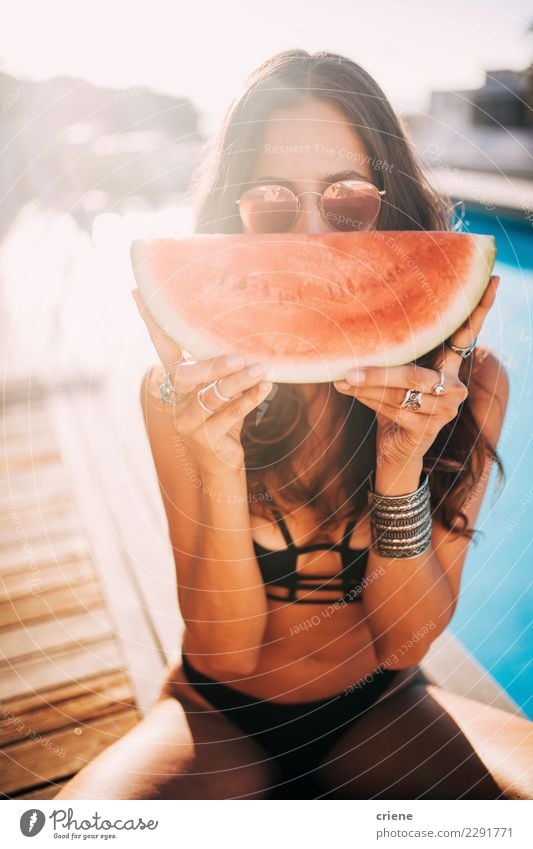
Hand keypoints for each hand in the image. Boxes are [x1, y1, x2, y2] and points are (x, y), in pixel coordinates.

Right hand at [132, 290, 273, 474]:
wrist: (221, 466)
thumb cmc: (222, 420)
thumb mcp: (220, 390)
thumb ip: (222, 368)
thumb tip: (247, 333)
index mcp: (176, 383)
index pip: (161, 347)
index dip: (151, 323)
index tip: (138, 293)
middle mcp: (176, 401)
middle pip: (186, 375)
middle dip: (212, 364)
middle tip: (241, 356)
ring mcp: (187, 422)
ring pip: (211, 396)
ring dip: (239, 382)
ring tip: (262, 369)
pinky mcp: (205, 438)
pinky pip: (230, 415)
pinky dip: (250, 400)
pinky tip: (265, 388)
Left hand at [333, 274, 499, 467]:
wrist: (396, 450)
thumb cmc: (395, 404)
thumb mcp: (397, 374)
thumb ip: (395, 354)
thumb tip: (360, 328)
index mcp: (450, 365)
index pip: (467, 334)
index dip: (481, 307)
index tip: (493, 279)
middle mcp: (454, 386)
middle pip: (414, 373)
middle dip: (379, 371)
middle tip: (349, 368)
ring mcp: (444, 410)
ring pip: (400, 393)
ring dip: (367, 387)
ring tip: (342, 379)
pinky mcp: (428, 429)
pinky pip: (394, 410)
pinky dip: (369, 400)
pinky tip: (351, 393)